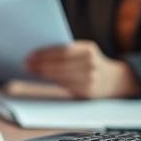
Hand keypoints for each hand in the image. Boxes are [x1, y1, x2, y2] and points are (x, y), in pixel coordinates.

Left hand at [26, 41, 140, 98]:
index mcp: (89, 49)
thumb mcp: (85, 52)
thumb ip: (68, 51)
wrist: (114, 80)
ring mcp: (90, 79)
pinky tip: (43, 78)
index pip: (63, 50)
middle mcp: (91, 64)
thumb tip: (39, 53)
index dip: (45, 53)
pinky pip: (65, 85)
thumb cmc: (91, 62)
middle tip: (26, 63)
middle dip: (41, 64)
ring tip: (31, 70)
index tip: (30, 55)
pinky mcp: (87, 92)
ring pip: (61, 76)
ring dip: (43, 73)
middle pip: (60, 64)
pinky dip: (52, 81)